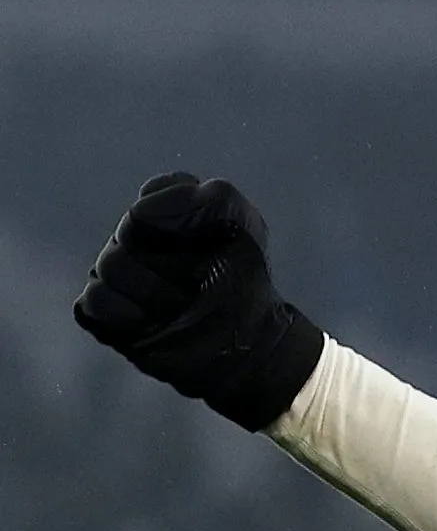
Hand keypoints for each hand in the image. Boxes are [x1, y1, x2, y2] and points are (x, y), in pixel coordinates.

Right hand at [73, 173, 323, 430]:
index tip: (211, 237)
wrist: (243, 339)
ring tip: (184, 306)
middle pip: (128, 231)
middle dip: (173, 261)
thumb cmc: (243, 280)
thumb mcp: (244, 230)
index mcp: (167, 209)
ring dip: (157, 291)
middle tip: (201, 281)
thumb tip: (152, 202)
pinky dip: (133, 313)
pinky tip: (160, 322)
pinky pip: (98, 298)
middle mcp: (134, 235)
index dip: (181, 214)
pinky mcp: (99, 307)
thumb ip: (215, 197)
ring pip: (112, 264)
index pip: (156, 191)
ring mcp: (114, 270)